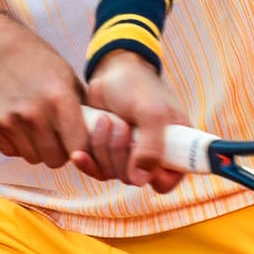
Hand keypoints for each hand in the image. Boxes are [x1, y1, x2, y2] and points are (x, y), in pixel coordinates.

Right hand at [0, 16, 89, 169]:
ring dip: (36, 149)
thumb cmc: (37, 62)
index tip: (77, 143)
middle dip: (58, 152)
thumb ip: (82, 109)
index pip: (78, 148)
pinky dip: (16, 144)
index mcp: (59, 98)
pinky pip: (10, 151)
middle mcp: (34, 112)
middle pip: (53, 160)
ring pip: (31, 158)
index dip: (80, 150)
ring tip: (36, 128)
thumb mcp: (67, 77)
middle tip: (56, 136)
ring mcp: (8, 119)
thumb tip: (101, 138)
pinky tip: (18, 124)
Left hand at [77, 51, 188, 192]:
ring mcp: (129, 156)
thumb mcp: (151, 112)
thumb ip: (151, 147)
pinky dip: (88, 161)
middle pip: (136, 179)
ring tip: (106, 119)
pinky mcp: (108, 154)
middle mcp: (153, 155)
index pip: (169, 181)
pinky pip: (98, 170)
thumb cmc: (138, 86)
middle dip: (122, 154)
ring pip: (114, 174)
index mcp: (174, 146)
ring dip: (105, 148)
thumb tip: (140, 180)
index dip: (155, 177)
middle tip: (121, 125)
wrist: (111, 72)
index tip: (143, 157)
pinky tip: (79, 154)